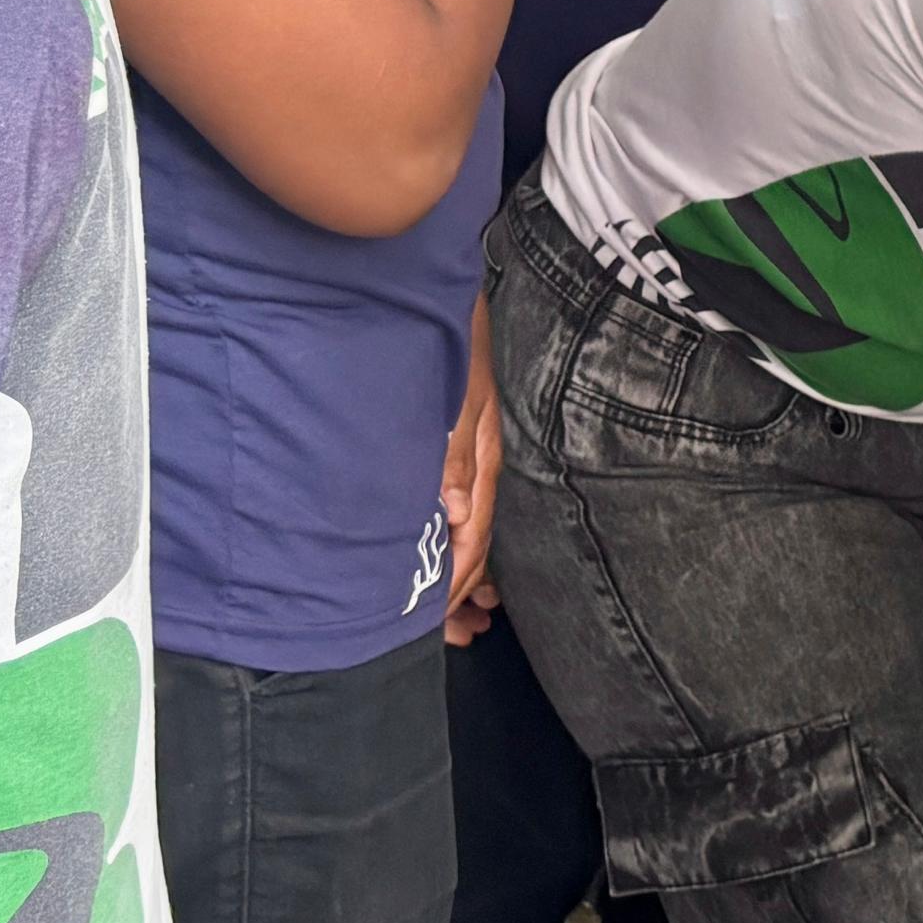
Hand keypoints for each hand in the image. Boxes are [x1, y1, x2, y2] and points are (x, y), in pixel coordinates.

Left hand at [441, 303, 502, 646]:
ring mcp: (481, 455)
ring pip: (476, 528)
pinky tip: (457, 551)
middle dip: (466, 591)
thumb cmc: (459, 336)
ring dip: (467, 572)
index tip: (436, 623)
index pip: (473, 540)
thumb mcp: (457, 394)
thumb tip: (455, 518)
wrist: (464, 288)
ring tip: (463, 615)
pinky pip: (470, 505)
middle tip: (453, 635)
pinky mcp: (471, 442)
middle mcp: (487, 466)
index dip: (455, 585)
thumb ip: (455, 456)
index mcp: (485, 461)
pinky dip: (464, 538)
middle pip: (479, 542)